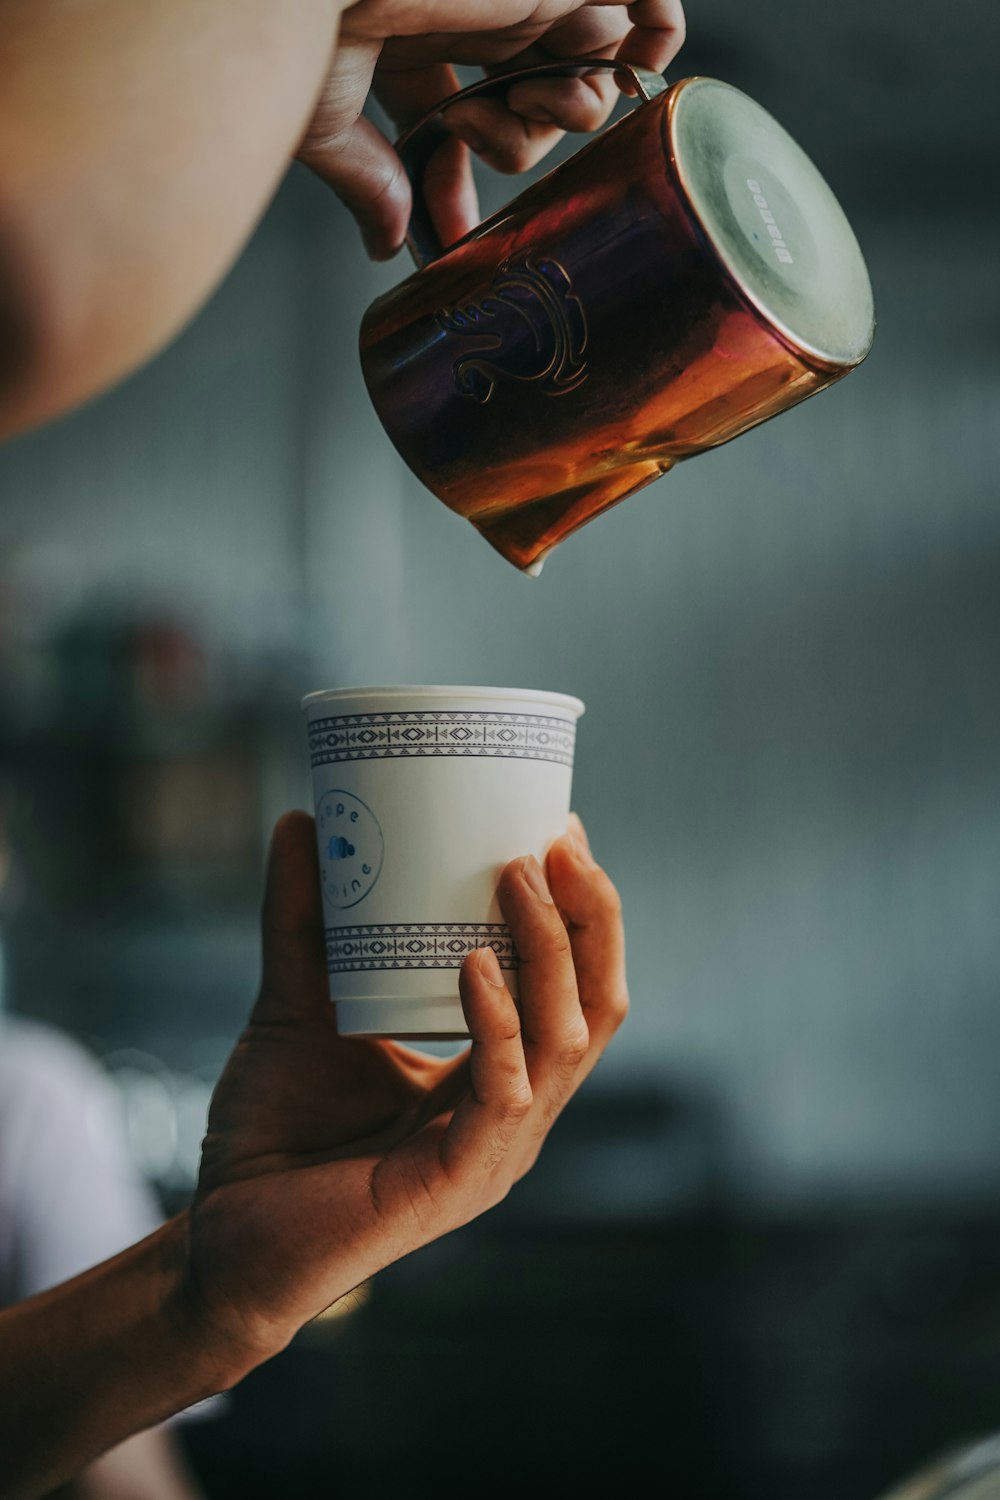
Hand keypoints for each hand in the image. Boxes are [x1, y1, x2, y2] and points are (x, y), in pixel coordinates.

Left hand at [183, 808, 627, 1368]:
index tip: (557, 828)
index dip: (581, 910)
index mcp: (501, 1072)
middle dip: (590, 917)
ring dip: (550, 950)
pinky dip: (499, 1023)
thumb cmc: (276, 1129)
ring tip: (517, 875)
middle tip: (558, 838)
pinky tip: (475, 965)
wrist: (226, 1231)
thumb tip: (303, 819)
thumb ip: (304, 917)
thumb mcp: (298, 999)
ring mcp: (497, 1149)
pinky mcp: (460, 1181)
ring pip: (568, 1041)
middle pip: (598, 1006)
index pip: (576, 987)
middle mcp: (517, 1109)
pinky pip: (506, 1092)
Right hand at [299, 0, 686, 257]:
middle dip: (527, 141)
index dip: (481, 164)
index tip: (458, 233)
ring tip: (533, 96)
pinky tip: (613, 68)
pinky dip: (653, 38)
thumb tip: (385, 249)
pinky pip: (650, 1)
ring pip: (597, 67)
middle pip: (545, 99)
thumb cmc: (304, 26)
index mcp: (422, 36)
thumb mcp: (327, 120)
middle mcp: (481, 10)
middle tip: (477, 129)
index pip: (477, 110)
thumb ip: (366, 181)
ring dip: (577, 108)